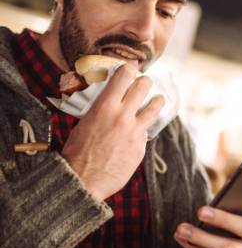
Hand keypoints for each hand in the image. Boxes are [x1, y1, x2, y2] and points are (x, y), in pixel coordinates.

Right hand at [62, 65, 163, 200]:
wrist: (83, 180)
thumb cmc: (77, 151)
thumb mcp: (85, 123)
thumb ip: (102, 110)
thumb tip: (112, 101)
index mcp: (105, 106)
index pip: (124, 76)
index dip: (129, 68)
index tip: (132, 66)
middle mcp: (123, 116)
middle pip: (144, 86)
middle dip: (145, 82)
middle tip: (144, 83)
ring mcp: (135, 131)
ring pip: (155, 107)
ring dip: (157, 101)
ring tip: (158, 99)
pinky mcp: (141, 147)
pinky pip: (146, 132)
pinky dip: (143, 129)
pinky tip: (140, 130)